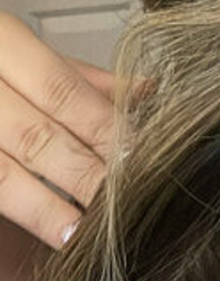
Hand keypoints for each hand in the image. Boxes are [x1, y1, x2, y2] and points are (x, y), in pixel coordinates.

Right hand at [0, 9, 152, 250]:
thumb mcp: (16, 49)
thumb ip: (75, 74)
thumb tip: (143, 92)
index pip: (62, 91)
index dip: (103, 127)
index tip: (140, 156)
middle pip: (35, 135)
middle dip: (83, 172)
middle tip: (122, 203)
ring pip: (0, 172)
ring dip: (44, 206)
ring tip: (81, 231)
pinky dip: (16, 208)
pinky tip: (42, 228)